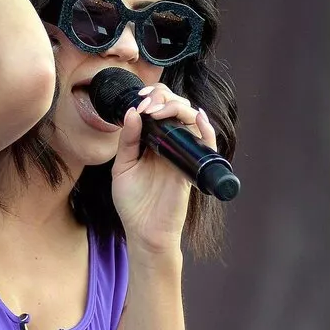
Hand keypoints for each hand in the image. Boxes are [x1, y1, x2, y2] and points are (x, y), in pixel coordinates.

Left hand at [110, 83, 216, 253]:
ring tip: (159, 111)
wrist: (144, 232)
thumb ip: (128, 140)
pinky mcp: (192, 167)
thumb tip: (134, 112)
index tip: (140, 100)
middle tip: (148, 105)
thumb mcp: (122, 167)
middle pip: (177, 108)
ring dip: (178, 107)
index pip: (160, 108)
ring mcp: (183, 154)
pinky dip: (206, 128)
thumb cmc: (133, 203)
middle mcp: (170, 144)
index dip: (153, 97)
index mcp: (153, 141)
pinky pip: (206, 144)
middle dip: (163, 97)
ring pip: (193, 120)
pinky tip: (197, 118)